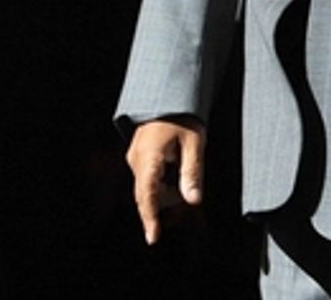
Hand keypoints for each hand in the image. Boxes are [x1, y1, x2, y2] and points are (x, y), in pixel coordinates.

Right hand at [126, 116, 204, 244]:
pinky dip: (163, 179)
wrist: (169, 92)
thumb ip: (193, 171)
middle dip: (165, 202)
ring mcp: (135, 157)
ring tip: (186, 169)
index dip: (150, 218)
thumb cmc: (184, 115)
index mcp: (148, 158)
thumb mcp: (195, 141)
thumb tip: (193, 200)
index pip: (147, 196)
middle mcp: (136, 160)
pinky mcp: (139, 154)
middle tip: (187, 195)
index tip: (153, 238)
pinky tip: (177, 166)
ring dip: (166, 189)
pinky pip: (149, 175)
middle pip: (148, 194)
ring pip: (149, 186)